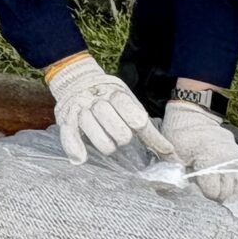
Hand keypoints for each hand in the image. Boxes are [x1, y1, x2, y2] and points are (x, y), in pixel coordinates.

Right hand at [46, 54, 175, 162]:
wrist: (77, 80)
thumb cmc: (111, 99)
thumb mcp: (131, 105)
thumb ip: (148, 130)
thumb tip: (171, 154)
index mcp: (118, 95)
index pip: (136, 118)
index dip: (147, 134)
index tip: (162, 150)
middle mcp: (99, 100)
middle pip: (118, 130)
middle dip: (123, 138)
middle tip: (121, 137)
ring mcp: (82, 109)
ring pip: (96, 134)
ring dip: (105, 145)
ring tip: (108, 144)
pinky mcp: (66, 118)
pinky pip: (70, 134)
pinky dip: (75, 148)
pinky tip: (81, 159)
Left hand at [162, 99, 237, 200]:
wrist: (194, 119)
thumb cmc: (181, 138)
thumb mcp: (174, 154)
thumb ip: (179, 175)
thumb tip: (186, 193)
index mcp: (209, 160)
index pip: (214, 192)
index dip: (204, 195)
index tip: (197, 190)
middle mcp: (228, 161)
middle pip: (228, 194)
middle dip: (217, 197)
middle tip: (207, 192)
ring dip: (230, 196)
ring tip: (219, 193)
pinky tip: (231, 192)